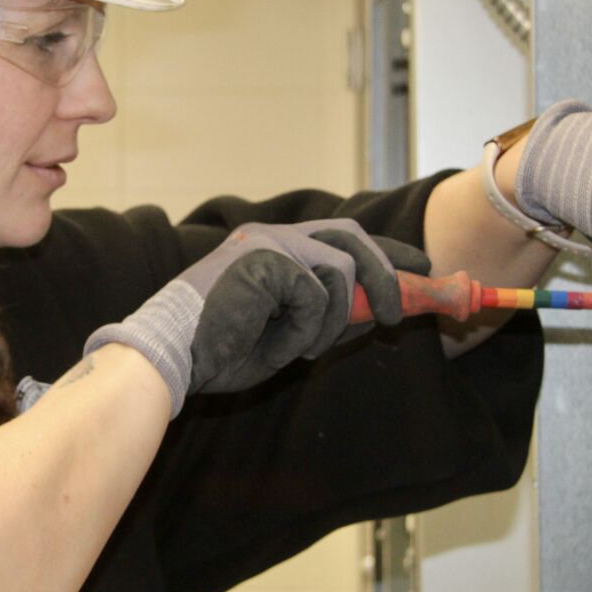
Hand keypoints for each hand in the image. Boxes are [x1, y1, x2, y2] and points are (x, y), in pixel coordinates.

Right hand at [84, 220, 430, 415]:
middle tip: (397, 316)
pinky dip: (306, 329)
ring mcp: (269, 242)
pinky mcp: (266, 258)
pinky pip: (316, 295)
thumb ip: (328, 318)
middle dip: (384, 277)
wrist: (171, 356)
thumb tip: (377, 313)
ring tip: (301, 349)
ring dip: (333, 320)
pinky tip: (279, 343)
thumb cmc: (220, 351)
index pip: (344, 236)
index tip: (420, 266)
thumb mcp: (288, 336)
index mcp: (276, 248)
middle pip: (353, 237)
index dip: (387, 250)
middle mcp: (273, 235)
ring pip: (339, 271)